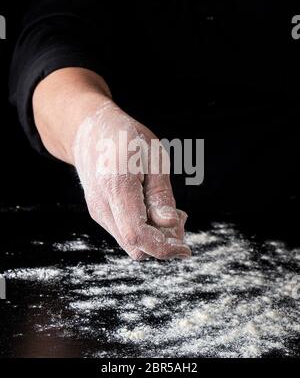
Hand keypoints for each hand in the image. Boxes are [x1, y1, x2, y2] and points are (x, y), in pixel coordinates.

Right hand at [33, 67, 190, 259]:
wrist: (89, 133)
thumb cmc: (126, 138)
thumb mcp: (154, 157)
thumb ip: (160, 193)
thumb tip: (170, 223)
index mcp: (117, 187)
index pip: (137, 234)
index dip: (164, 247)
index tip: (186, 250)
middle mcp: (102, 205)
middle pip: (135, 245)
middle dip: (163, 242)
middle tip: (182, 217)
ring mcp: (98, 211)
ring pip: (130, 243)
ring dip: (154, 236)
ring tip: (167, 209)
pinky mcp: (100, 213)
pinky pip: (124, 232)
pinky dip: (143, 229)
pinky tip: (152, 208)